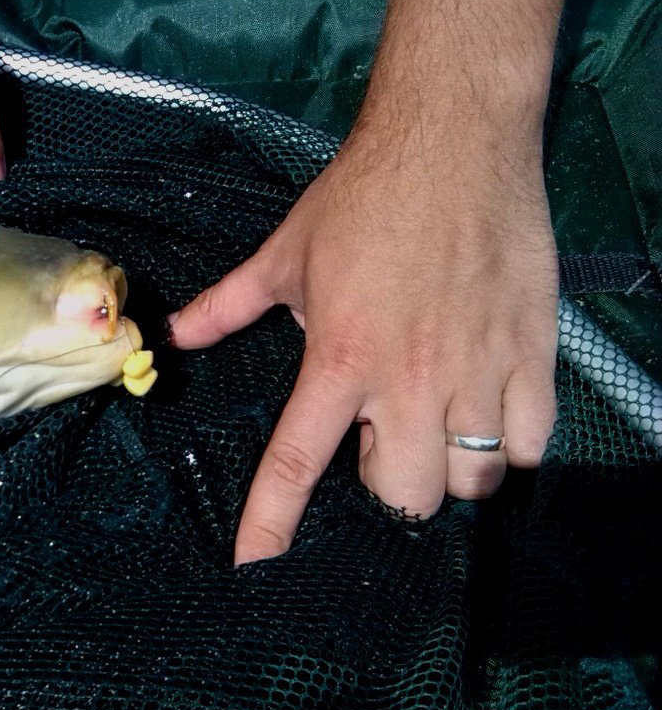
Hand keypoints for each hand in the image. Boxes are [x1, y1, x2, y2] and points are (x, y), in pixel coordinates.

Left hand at [168, 120, 558, 563]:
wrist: (453, 140)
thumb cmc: (361, 197)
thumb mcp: (282, 254)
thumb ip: (227, 306)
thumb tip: (174, 334)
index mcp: (340, 359)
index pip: (298, 462)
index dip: (273, 524)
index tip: (255, 569)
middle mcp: (409, 380)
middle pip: (405, 496)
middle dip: (389, 485)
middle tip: (382, 438)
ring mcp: (478, 371)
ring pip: (473, 480)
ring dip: (449, 467)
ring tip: (437, 424)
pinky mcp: (532, 353)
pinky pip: (534, 445)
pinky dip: (512, 445)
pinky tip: (491, 415)